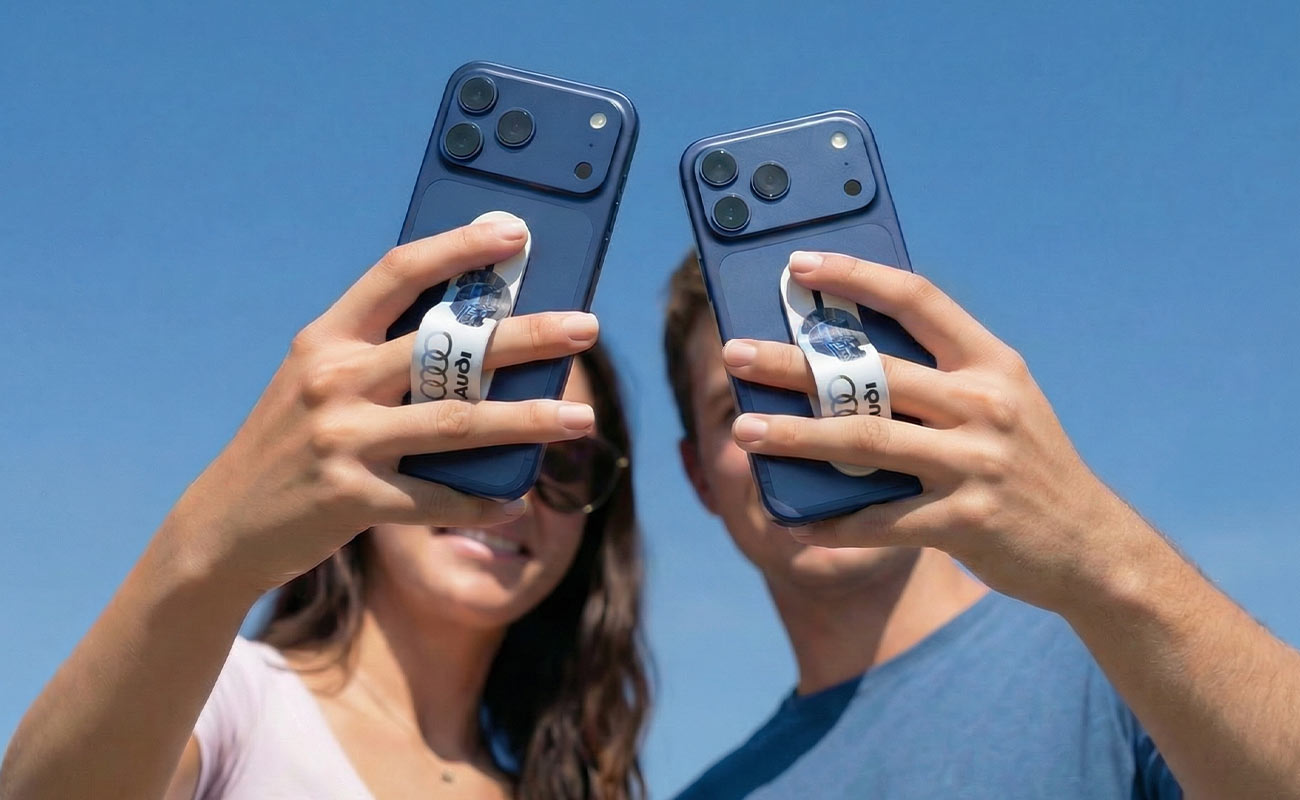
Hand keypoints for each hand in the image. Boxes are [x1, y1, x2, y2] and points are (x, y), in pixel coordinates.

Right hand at [165, 219, 600, 593]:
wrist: (225, 525)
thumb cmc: (293, 442)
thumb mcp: (321, 382)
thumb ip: (382, 356)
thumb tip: (482, 339)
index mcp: (327, 339)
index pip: (399, 273)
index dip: (459, 246)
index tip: (515, 232)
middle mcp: (333, 380)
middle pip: (449, 349)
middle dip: (526, 335)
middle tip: (586, 327)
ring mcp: (341, 439)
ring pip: (457, 424)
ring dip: (529, 420)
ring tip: (582, 418)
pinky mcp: (350, 498)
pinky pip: (435, 499)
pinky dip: (480, 501)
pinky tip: (516, 498)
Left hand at [721, 250, 1145, 610]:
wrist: (1094, 548)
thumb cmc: (1027, 466)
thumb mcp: (1001, 403)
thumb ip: (939, 378)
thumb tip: (842, 361)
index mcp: (992, 363)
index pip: (917, 299)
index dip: (855, 277)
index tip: (800, 266)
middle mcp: (986, 405)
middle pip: (872, 374)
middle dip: (794, 362)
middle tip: (733, 354)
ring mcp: (977, 463)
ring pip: (865, 441)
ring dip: (795, 437)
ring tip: (743, 433)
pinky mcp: (966, 522)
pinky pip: (880, 520)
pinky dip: (832, 524)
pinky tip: (793, 524)